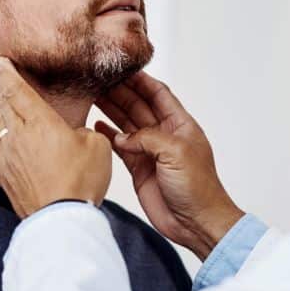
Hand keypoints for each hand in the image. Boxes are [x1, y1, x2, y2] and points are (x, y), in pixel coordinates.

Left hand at [0, 58, 112, 217]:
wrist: (60, 218)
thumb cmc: (81, 181)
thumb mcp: (97, 146)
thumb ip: (83, 131)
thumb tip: (74, 134)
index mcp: (41, 122)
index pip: (18, 90)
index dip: (8, 73)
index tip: (2, 62)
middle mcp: (19, 134)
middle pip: (3, 102)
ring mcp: (8, 154)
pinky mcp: (5, 172)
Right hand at [96, 72, 243, 259]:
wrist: (196, 222)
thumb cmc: (198, 188)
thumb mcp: (176, 154)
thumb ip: (148, 138)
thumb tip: (122, 136)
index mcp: (181, 125)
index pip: (159, 94)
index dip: (141, 81)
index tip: (122, 68)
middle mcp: (165, 135)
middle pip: (139, 106)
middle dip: (120, 92)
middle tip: (98, 80)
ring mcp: (151, 151)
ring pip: (127, 124)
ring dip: (111, 110)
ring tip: (91, 96)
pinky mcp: (139, 168)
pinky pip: (121, 146)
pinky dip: (108, 135)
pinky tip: (96, 124)